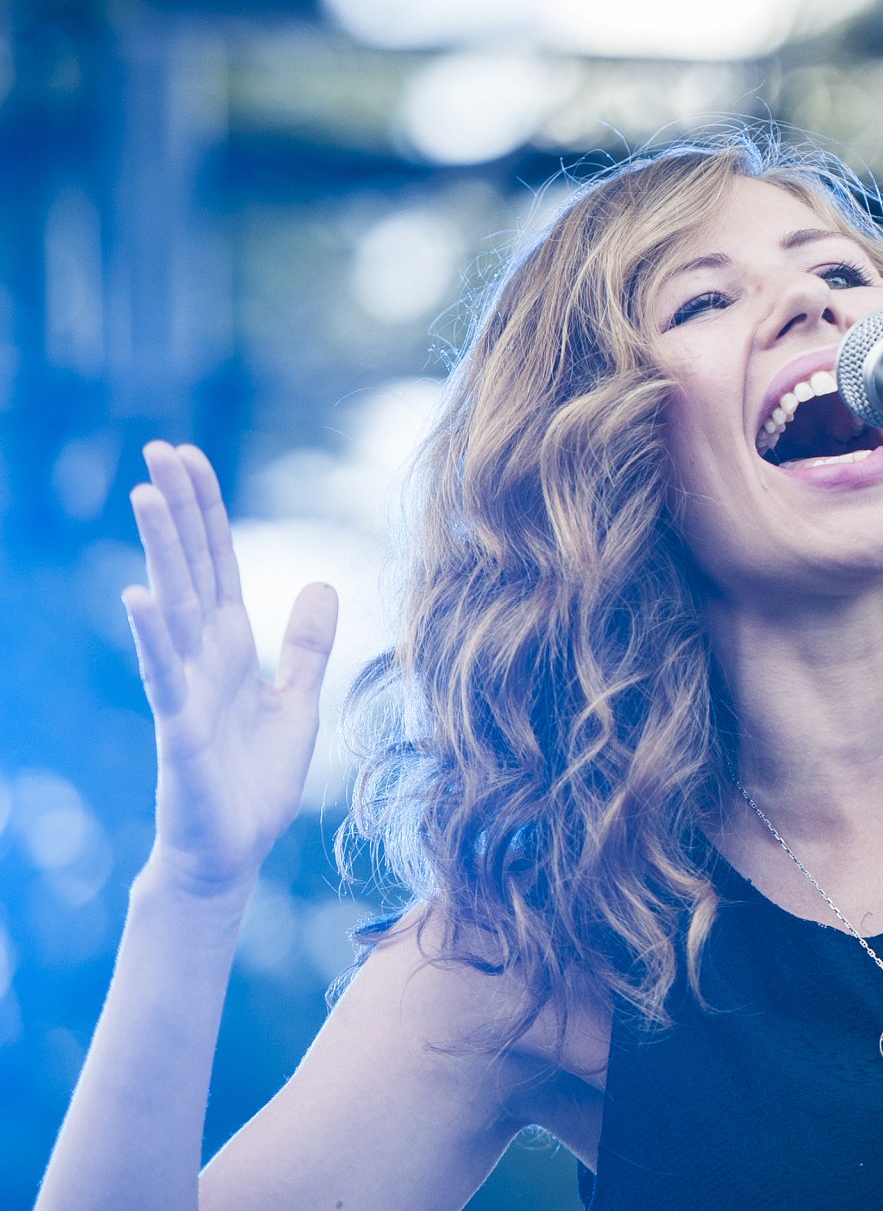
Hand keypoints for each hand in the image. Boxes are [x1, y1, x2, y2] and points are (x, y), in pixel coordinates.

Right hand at [123, 441, 337, 896]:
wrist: (232, 851)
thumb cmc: (256, 782)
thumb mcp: (298, 702)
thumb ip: (307, 646)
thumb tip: (323, 584)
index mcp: (232, 648)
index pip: (219, 564)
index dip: (207, 512)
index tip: (191, 457)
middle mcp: (203, 657)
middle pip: (191, 569)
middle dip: (178, 511)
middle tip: (158, 450)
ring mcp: (186, 689)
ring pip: (174, 607)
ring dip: (161, 552)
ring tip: (146, 497)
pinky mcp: (180, 729)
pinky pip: (164, 675)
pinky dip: (153, 634)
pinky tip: (139, 594)